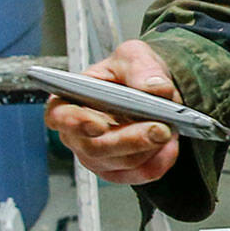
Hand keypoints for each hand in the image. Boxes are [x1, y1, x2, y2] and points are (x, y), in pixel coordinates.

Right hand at [43, 40, 182, 185]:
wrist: (153, 91)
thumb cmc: (131, 72)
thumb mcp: (135, 57)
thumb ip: (142, 68)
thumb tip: (155, 88)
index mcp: (70, 102)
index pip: (60, 117)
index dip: (75, 123)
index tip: (98, 126)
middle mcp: (78, 134)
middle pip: (96, 148)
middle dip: (131, 140)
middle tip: (160, 129)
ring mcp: (98, 156)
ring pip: (122, 163)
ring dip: (150, 149)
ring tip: (169, 129)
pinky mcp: (120, 170)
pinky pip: (140, 173)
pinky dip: (159, 161)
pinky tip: (170, 146)